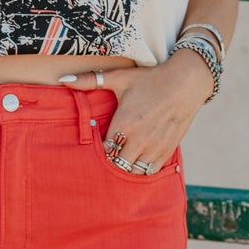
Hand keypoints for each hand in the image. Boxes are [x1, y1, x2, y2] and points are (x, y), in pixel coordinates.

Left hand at [75, 50, 213, 172]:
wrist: (186, 82)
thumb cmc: (150, 78)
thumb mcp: (119, 77)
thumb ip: (89, 80)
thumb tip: (62, 78)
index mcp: (124, 124)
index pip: (104, 151)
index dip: (102, 148)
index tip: (103, 141)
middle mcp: (139, 140)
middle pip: (117, 164)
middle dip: (113, 158)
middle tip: (113, 148)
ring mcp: (154, 147)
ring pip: (133, 170)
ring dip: (127, 164)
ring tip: (126, 153)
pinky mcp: (167, 150)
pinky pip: (150, 171)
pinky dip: (143, 166)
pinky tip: (140, 155)